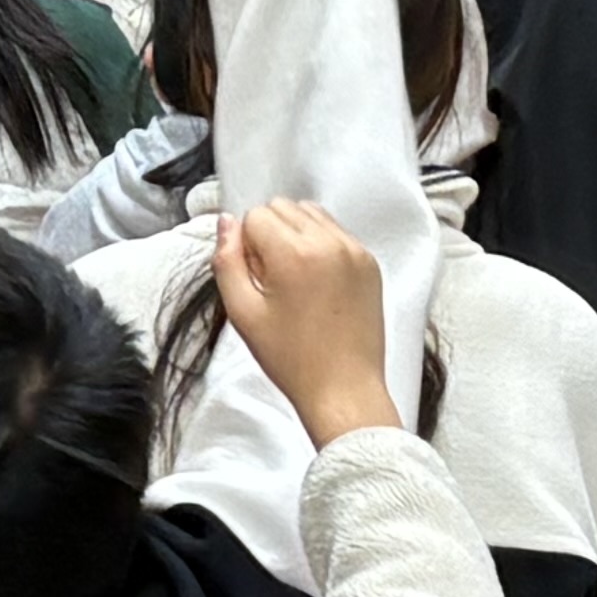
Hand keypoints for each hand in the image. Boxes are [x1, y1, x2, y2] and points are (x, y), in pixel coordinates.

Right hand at [209, 198, 396, 444]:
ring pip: (311, 214)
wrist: (344, 389)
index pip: (256, 215)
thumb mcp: (243, 313)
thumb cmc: (291, 358)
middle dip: (270, 235)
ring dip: (296, 234)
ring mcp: (354, 251)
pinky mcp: (370, 263)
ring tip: (295, 279)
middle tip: (273, 280)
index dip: (247, 245)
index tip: (257, 279)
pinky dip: (321, 245)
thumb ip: (227, 261)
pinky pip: (337, 232)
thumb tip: (227, 222)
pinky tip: (317, 284)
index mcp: (295, 253)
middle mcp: (329, 242)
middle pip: (284, 207)